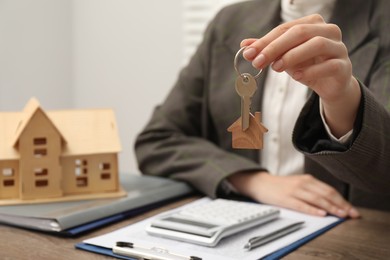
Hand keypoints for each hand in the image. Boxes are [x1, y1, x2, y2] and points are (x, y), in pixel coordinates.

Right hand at [228, 171, 359, 217]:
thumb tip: (332, 203)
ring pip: (317, 199)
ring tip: (341, 215)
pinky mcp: (286, 198)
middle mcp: (303, 183)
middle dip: (341, 205)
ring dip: (331, 208)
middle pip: (326, 194)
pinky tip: (321, 214)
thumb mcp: (299, 184)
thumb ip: (313, 191)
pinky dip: (313, 209)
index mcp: (308, 179)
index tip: (352, 209)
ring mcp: (294, 190)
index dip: (343, 200)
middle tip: (351, 214)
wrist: (260, 183)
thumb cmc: (281, 186)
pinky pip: (302, 204)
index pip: (330, 190)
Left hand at [240, 14, 360, 136]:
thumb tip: (245, 45)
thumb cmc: (307, 66)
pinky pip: (329, 65)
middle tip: (258, 62)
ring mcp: (339, 47)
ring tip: (276, 68)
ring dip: (293, 56)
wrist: (330, 85)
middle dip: (275, 47)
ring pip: (317, 43)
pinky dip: (311, 71)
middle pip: (300, 32)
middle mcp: (328, 30)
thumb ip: (267, 50)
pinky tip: (296, 77)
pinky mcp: (344, 66)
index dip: (266, 41)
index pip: (285, 29)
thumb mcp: (284, 57)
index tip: (249, 54)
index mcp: (312, 23)